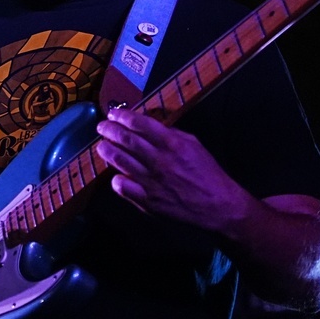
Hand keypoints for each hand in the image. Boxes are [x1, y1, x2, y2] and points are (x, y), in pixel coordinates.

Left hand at [93, 107, 248, 229]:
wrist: (218, 205)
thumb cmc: (208, 173)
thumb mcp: (194, 144)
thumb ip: (172, 134)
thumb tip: (149, 127)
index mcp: (172, 143)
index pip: (139, 124)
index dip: (122, 116)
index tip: (113, 113)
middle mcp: (159, 160)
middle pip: (126, 140)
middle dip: (109, 130)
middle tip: (101, 127)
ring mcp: (151, 181)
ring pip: (120, 161)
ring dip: (107, 151)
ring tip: (102, 146)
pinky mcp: (148, 200)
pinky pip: (123, 187)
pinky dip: (116, 179)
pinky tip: (115, 175)